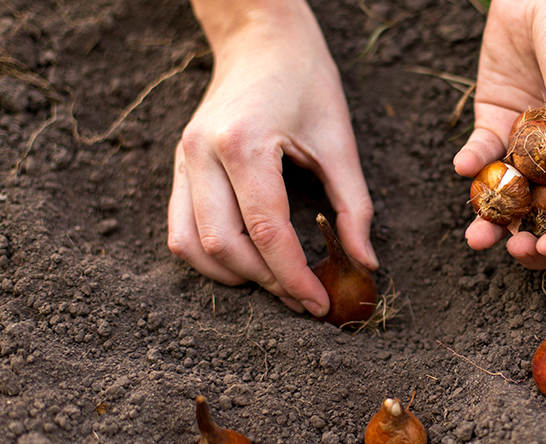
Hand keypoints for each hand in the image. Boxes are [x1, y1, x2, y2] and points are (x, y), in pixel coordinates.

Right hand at [169, 0, 377, 315]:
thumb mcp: (340, 140)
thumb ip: (355, 206)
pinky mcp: (179, 165)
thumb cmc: (306, 80)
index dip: (294, 276)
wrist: (261, 38)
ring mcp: (183, 159)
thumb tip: (366, 263)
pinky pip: (180, 229)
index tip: (319, 304)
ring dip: (233, 276)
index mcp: (244, 143)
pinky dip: (210, 257)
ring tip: (276, 283)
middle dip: (266, 282)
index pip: (266, 231)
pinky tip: (247, 262)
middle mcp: (202, 153)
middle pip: (223, 245)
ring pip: (191, 246)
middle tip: (303, 297)